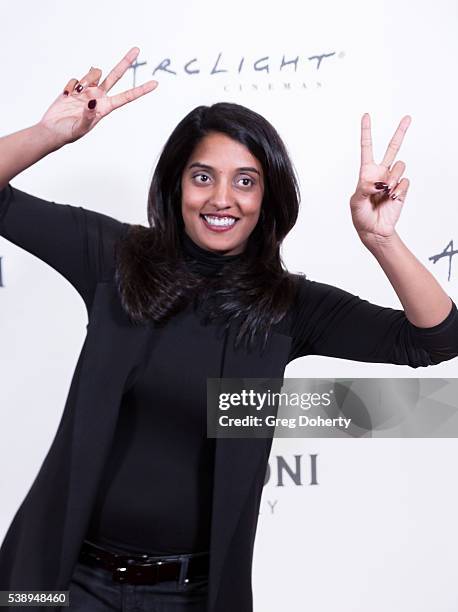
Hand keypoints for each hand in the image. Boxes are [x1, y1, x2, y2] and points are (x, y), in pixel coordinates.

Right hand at [38, 47, 157, 146]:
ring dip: (86, 79)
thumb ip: (88, 116)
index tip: (155, 84)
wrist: (53, 130)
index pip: (127, 97)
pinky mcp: (75, 87)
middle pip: (115, 76)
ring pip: (94, 73)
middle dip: (125, 62)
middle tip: (137, 49)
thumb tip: (93, 103)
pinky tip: (65, 96)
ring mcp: (87, 91)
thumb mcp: (80, 128)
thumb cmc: (68, 133)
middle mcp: (99, 97)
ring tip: (75, 94)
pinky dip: (70, 85)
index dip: (141, 90)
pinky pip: (76, 78)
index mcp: (105, 108)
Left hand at [350, 113, 410, 245]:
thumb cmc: (360, 216)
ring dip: (393, 178)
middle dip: (400, 132)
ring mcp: (392, 180)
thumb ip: (364, 189)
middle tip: (408, 117)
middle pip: (392, 148)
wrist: (374, 230)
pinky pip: (404, 181)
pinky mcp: (402, 189)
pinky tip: (392, 198)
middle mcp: (381, 172)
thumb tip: (377, 182)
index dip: (366, 131)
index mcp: (366, 172)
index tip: (366, 115)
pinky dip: (399, 190)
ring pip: (400, 166)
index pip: (367, 148)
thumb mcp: (356, 202)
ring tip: (386, 191)